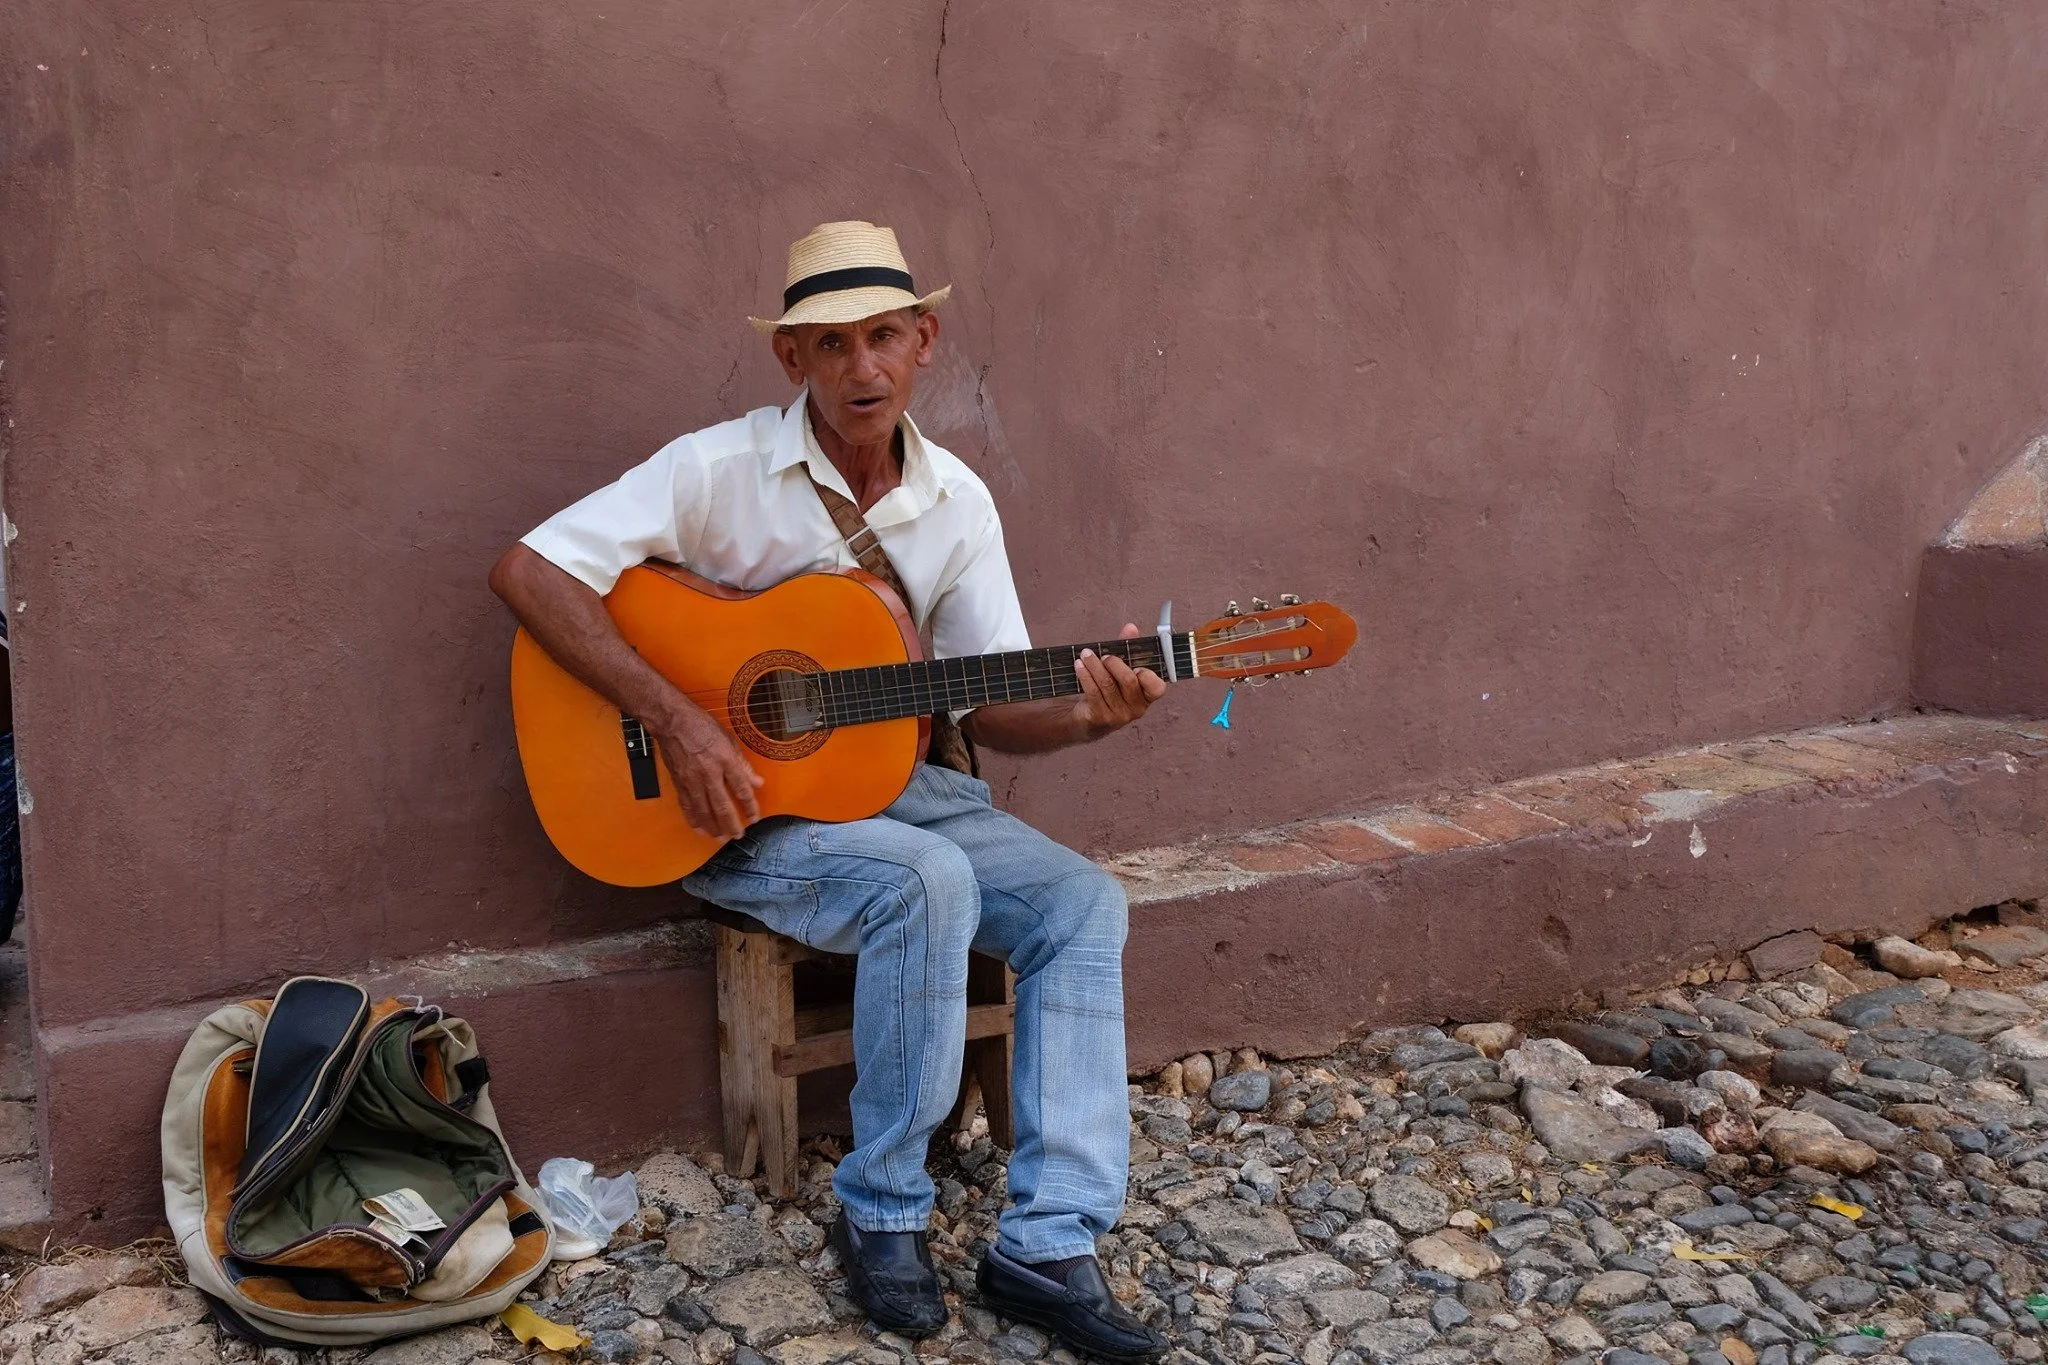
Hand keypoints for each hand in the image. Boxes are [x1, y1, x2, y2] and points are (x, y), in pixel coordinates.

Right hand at [652, 705, 764, 839]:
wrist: (672, 721)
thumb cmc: (700, 725)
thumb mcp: (729, 739)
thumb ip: (742, 764)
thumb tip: (756, 782)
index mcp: (725, 760)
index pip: (742, 789)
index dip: (750, 806)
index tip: (755, 817)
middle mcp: (709, 773)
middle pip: (722, 806)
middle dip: (731, 824)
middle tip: (738, 835)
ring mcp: (692, 780)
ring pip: (703, 810)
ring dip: (713, 827)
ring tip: (720, 838)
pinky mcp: (679, 782)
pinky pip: (687, 805)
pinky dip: (693, 819)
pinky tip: (699, 828)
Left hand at [1073, 623, 1167, 737]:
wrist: (1090, 719)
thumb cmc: (1111, 690)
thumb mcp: (1121, 669)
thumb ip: (1128, 649)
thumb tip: (1131, 627)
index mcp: (1147, 696)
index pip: (1157, 688)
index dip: (1148, 676)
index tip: (1136, 666)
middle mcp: (1137, 708)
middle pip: (1128, 681)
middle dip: (1114, 663)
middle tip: (1104, 656)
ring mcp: (1118, 715)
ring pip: (1107, 685)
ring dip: (1094, 666)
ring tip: (1085, 654)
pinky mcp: (1100, 718)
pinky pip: (1093, 692)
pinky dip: (1085, 675)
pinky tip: (1079, 665)